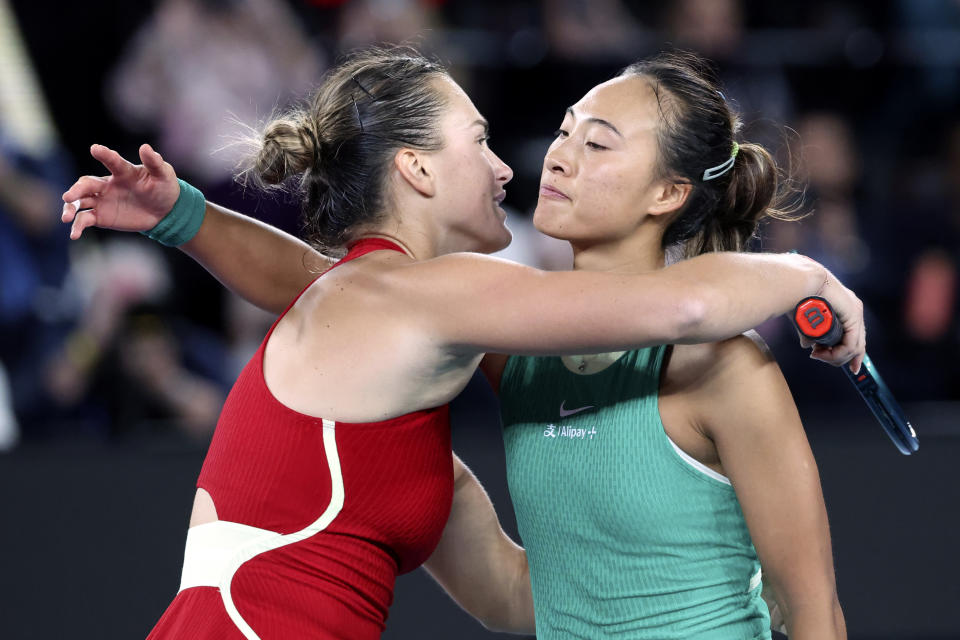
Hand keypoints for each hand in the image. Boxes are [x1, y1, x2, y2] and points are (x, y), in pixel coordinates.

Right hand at [61, 143, 180, 239]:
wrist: (164, 211)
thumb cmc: (163, 187)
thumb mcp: (163, 174)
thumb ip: (154, 162)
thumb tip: (146, 147)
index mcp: (122, 171)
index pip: (112, 162)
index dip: (105, 155)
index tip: (95, 149)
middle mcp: (107, 184)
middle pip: (87, 184)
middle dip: (76, 190)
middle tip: (68, 197)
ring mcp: (102, 200)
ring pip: (80, 201)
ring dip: (70, 208)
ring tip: (66, 218)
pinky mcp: (101, 216)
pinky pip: (85, 219)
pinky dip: (78, 226)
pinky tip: (74, 235)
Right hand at [800, 271, 865, 373]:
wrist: (800, 280)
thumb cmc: (798, 294)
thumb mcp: (805, 318)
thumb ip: (808, 332)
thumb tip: (807, 345)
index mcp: (846, 307)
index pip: (856, 336)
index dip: (852, 354)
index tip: (851, 368)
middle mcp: (854, 310)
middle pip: (858, 344)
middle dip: (840, 357)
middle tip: (818, 357)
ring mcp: (856, 312)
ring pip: (854, 347)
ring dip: (834, 357)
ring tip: (817, 355)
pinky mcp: (853, 316)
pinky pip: (851, 344)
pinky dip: (837, 354)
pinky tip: (824, 354)